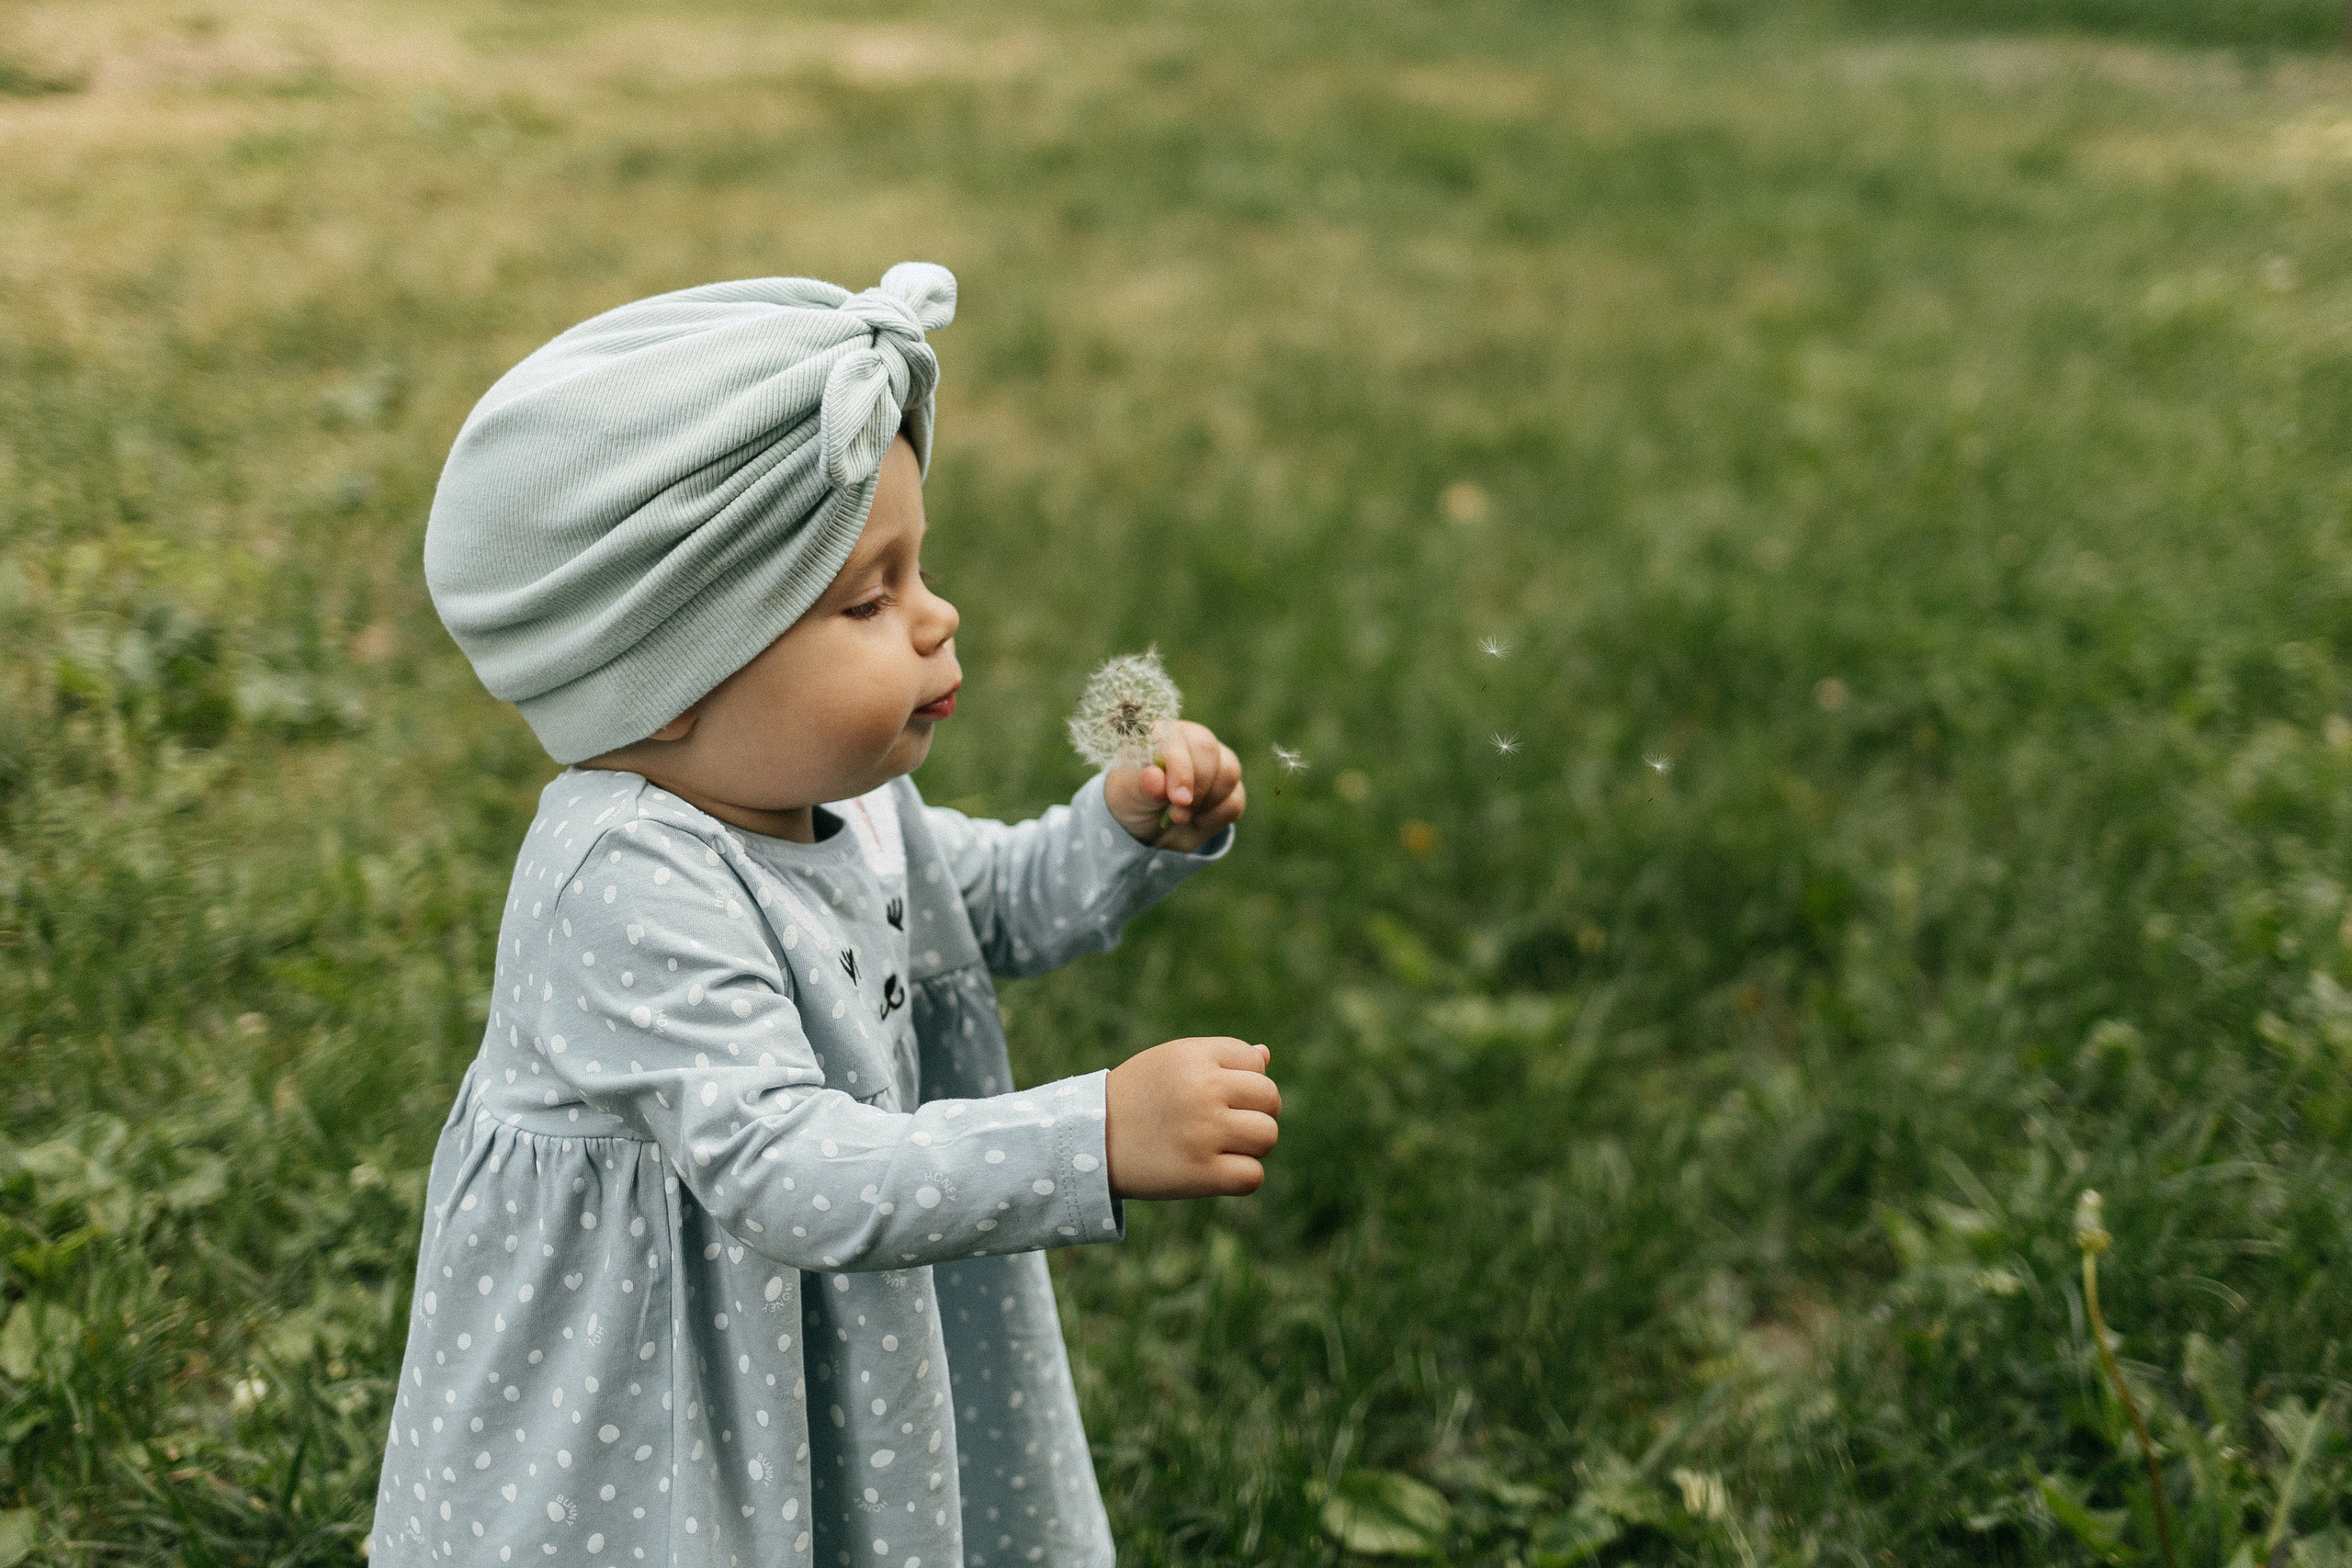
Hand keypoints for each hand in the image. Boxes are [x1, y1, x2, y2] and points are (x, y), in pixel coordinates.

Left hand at [1103, 719, 1244, 851]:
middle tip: (1177, 815)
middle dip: (1196, 787)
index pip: (1178, 740)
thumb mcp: (1130, 795)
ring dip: (1205, 804)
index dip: (1180, 769)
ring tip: (1179, 817)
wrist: (1147, 827)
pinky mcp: (1230, 787)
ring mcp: (1215, 762)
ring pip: (1228, 773)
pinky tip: (1194, 820)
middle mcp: (1191, 741)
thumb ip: (1143, 786)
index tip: (1177, 800)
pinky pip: (1234, 801)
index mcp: (1162, 734)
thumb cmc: (1133, 800)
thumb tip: (1153, 777)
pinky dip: (1213, 819)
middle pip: (1208, 750)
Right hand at [1103, 1037, 1279, 1198]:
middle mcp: (1202, 1089)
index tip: (1216, 1094)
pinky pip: (1253, 1176)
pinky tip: (1218, 1171)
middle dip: (1257, 1112)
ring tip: (1224, 1147)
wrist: (1089, 1141)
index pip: (1255, 1063)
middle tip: (1227, 1124)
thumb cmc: (1136, 1097)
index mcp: (1195, 1056)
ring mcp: (1203, 1132)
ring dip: (1253, 1145)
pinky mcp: (1200, 1173)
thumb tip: (1265, 1055)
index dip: (1243, 1080)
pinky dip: (1241, 1176)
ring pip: (1267, 1136)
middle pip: (1270, 1099)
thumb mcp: (1171, 1063)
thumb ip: (1219, 1058)